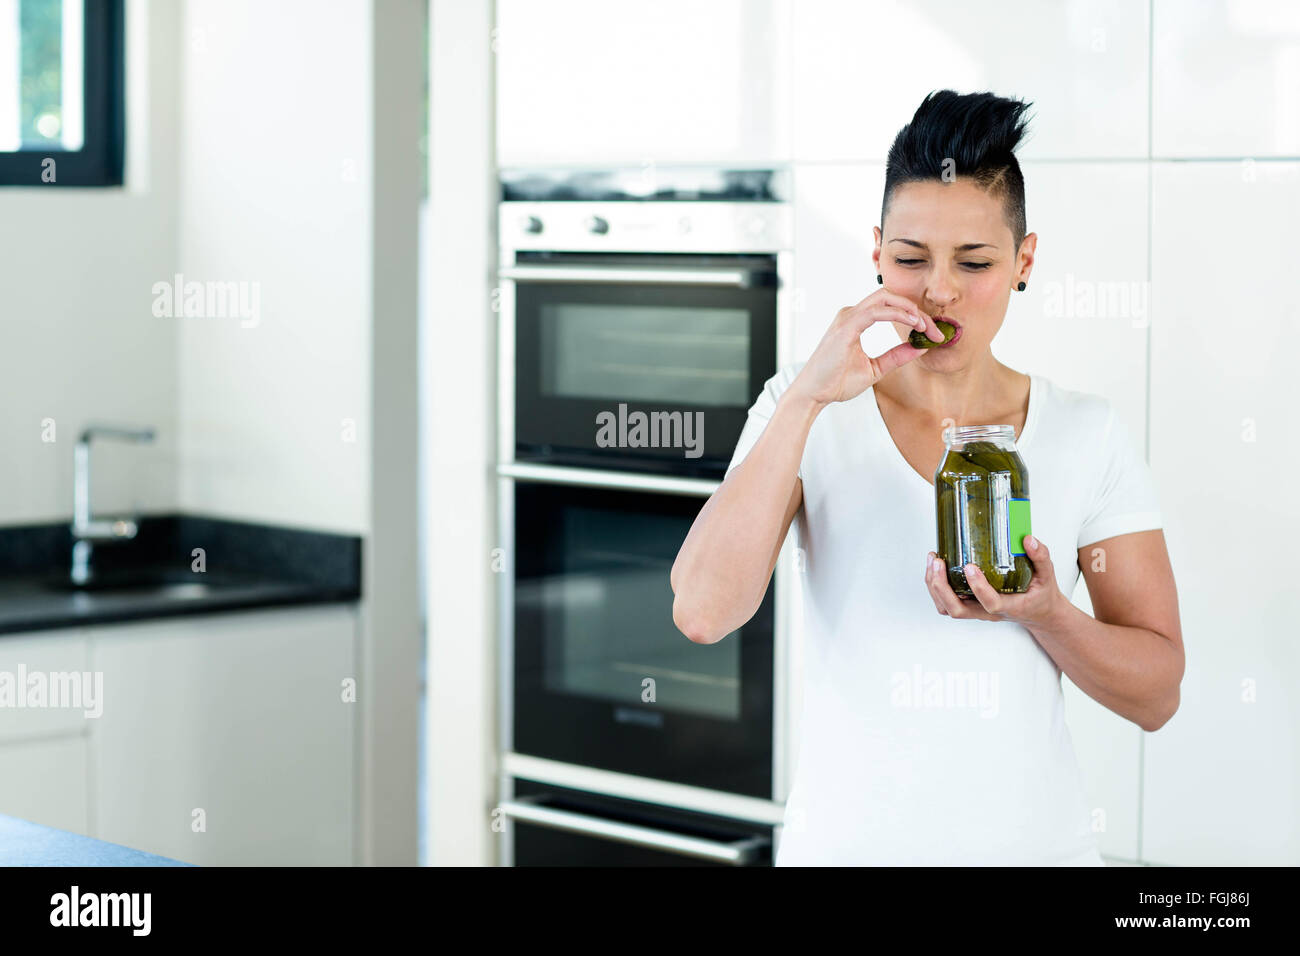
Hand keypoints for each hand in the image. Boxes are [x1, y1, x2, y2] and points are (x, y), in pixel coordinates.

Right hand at [789, 288, 943, 407]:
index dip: (914, 316)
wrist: (813, 393)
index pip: (890, 306)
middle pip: (891, 296)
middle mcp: (851, 314)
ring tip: (926, 326)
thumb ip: (896, 356)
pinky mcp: (846, 326)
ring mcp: (848, 317)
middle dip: (916, 309)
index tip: (931, 332)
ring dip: (910, 309)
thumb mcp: (875, 368)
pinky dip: (898, 315)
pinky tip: (913, 324)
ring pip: (886, 297)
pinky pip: (877, 311)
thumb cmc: (836, 382)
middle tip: (933, 328)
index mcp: (856, 320)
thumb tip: (921, 347)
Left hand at [924, 535, 1064, 628]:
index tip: (970, 566)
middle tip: (938, 562)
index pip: (990, 603)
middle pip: (957, 610)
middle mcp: (988, 612)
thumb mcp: (1047, 575)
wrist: (1038, 612)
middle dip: (942, 587)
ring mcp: (977, 611)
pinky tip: (936, 567)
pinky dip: (936, 587)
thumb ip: (1041, 557)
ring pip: (947, 608)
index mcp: (1009, 606)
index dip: (978, 587)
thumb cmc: (1040, 594)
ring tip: (933, 560)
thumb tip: (1028, 539)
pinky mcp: (970, 605)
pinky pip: (946, 603)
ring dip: (935, 587)